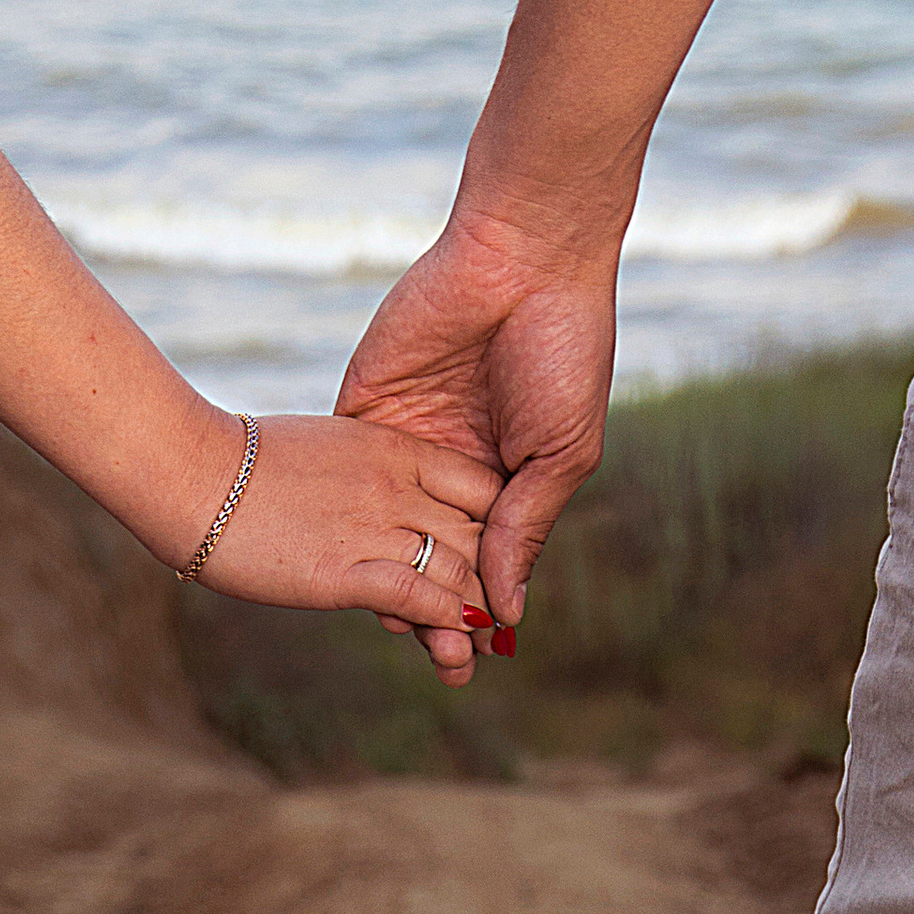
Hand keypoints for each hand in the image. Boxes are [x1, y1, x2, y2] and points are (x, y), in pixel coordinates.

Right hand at [190, 411, 502, 674]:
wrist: (190, 472)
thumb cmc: (242, 466)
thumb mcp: (326, 452)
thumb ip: (367, 477)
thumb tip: (376, 509)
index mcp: (397, 449)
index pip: (482, 487)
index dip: (497, 527)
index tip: (492, 561)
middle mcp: (399, 486)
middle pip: (481, 536)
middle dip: (494, 583)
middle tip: (497, 623)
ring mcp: (376, 527)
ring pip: (460, 575)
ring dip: (476, 621)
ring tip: (480, 653)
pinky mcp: (347, 571)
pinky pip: (421, 600)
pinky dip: (446, 626)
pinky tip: (454, 647)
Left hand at [338, 202, 619, 644]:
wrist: (522, 255)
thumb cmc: (563, 348)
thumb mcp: (559, 452)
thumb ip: (526, 529)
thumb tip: (507, 612)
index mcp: (505, 476)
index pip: (481, 558)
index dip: (476, 605)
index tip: (474, 654)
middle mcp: (451, 466)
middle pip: (428, 555)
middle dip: (431, 607)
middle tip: (434, 659)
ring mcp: (404, 442)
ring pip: (385, 531)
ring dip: (387, 580)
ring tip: (396, 627)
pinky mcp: (364, 412)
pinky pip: (349, 481)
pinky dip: (351, 525)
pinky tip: (356, 568)